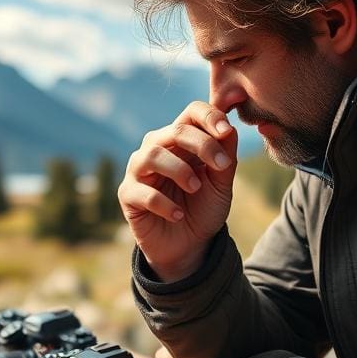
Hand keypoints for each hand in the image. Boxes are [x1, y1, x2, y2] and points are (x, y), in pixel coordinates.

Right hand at [118, 102, 237, 281]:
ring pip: (152, 155)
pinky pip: (143, 192)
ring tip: (195, 188)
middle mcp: (157, 148)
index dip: (209, 116)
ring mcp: (139, 171)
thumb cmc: (203, 208)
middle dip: (201, 145)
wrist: (189, 245)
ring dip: (179, 170)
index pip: (191, 113)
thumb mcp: (221, 183)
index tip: (226, 132)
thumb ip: (225, 156)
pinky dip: (164, 204)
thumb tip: (229, 128)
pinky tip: (178, 215)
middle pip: (175, 131)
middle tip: (220, 165)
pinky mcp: (128, 194)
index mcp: (181, 140)